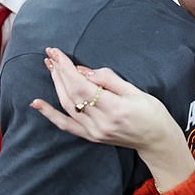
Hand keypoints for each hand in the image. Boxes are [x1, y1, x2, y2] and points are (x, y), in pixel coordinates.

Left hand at [31, 47, 194, 191]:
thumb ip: (109, 80)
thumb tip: (83, 70)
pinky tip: (36, 103)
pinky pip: (66, 125)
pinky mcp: (91, 137)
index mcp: (115, 109)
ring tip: (50, 67)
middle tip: (51, 54)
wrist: (157, 140)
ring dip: (56, 85)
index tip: (58, 53)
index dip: (67, 68)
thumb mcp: (136, 91)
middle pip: (72, 94)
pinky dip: (50, 114)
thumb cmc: (152, 113)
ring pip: (67, 106)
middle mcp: (101, 123)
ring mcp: (94, 132)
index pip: (82, 86)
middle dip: (59, 72)